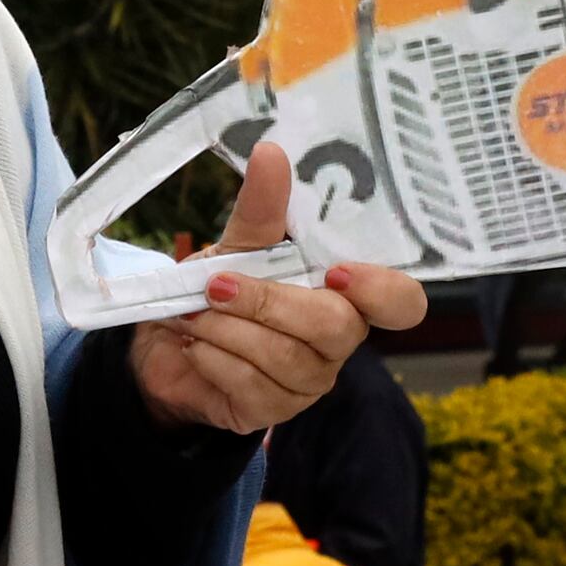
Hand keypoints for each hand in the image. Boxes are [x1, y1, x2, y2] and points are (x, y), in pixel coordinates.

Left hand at [131, 142, 425, 435]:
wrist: (163, 345)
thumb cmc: (219, 291)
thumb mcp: (237, 245)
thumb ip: (260, 209)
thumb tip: (271, 153)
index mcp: (345, 296)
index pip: (402, 303)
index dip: (381, 290)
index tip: (335, 270)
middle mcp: (338, 342)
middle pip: (334, 328)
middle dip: (268, 303)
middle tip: (216, 284)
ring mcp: (309, 382)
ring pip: (285, 358)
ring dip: (228, 329)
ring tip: (194, 310)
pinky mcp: (273, 412)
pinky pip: (252, 387)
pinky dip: (214, 358)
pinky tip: (194, 343)